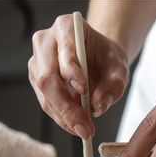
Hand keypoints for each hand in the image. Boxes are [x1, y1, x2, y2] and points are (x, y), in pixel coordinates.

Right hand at [28, 14, 129, 138]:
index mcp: (65, 27)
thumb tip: (99, 106)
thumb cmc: (105, 57)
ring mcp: (37, 62)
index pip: (64, 50)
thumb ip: (114, 84)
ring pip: (45, 95)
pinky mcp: (36, 81)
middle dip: (66, 107)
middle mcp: (44, 43)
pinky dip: (62, 118)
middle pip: (48, 77)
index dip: (71, 71)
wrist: (96, 57)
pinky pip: (46, 103)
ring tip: (84, 129)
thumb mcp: (119, 66)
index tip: (84, 90)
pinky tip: (76, 126)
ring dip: (64, 116)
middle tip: (85, 127)